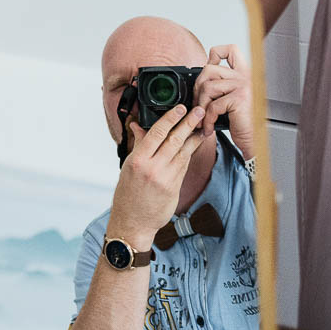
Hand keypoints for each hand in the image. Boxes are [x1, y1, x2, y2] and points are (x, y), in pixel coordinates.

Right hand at [108, 102, 208, 245]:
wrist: (133, 221)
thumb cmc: (127, 194)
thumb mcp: (128, 167)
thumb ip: (139, 145)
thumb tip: (139, 126)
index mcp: (138, 160)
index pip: (157, 133)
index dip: (170, 118)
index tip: (180, 108)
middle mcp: (153, 168)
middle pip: (174, 140)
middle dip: (188, 123)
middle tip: (199, 111)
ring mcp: (165, 178)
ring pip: (183, 152)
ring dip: (194, 138)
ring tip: (202, 126)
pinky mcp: (175, 187)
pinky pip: (184, 165)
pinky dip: (190, 153)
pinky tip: (195, 144)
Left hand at [193, 43, 255, 157]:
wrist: (255, 140)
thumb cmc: (242, 121)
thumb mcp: (231, 98)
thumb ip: (221, 85)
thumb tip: (199, 80)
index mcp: (244, 73)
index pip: (231, 49)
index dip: (215, 54)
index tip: (208, 69)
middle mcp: (246, 76)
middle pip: (209, 69)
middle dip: (198, 89)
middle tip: (198, 105)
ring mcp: (243, 86)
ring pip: (208, 87)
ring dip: (200, 106)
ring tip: (202, 119)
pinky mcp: (239, 99)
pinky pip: (213, 105)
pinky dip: (207, 119)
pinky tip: (209, 127)